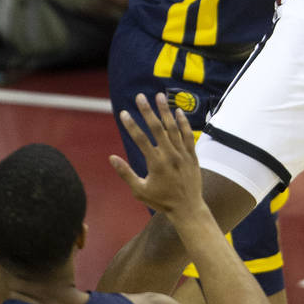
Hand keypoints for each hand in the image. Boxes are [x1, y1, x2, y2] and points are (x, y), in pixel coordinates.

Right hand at [110, 93, 204, 220]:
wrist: (188, 208)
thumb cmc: (161, 201)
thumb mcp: (140, 191)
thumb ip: (126, 173)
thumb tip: (111, 158)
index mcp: (155, 163)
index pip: (140, 139)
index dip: (131, 125)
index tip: (123, 113)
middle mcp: (169, 155)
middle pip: (157, 128)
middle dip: (147, 111)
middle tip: (140, 96)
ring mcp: (182, 154)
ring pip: (173, 128)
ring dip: (165, 110)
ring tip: (159, 95)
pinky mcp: (192, 155)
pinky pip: (188, 135)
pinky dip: (183, 122)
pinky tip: (178, 111)